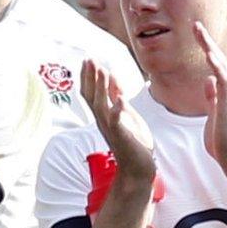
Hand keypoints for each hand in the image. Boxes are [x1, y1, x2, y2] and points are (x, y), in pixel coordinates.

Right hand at [81, 59, 156, 183]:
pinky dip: (117, 111)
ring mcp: (111, 128)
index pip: (91, 93)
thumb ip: (118, 96)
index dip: (89, 77)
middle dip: (90, 78)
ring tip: (102, 71)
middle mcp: (103, 121)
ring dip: (101, 88)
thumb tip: (112, 76)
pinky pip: (117, 123)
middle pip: (91, 96)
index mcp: (104, 115)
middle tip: (89, 59)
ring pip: (101, 106)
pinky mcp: (122, 136)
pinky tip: (120, 100)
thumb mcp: (126, 113)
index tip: (89, 59)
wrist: (137, 168)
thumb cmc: (133, 141)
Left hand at [194, 22, 226, 169]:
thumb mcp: (212, 113)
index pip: (214, 65)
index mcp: (224, 91)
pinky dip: (216, 64)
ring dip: (209, 46)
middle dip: (206, 41)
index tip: (196, 34)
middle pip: (217, 58)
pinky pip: (223, 77)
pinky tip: (208, 53)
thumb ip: (211, 96)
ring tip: (199, 30)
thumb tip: (208, 81)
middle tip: (195, 24)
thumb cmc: (222, 140)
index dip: (205, 49)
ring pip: (219, 63)